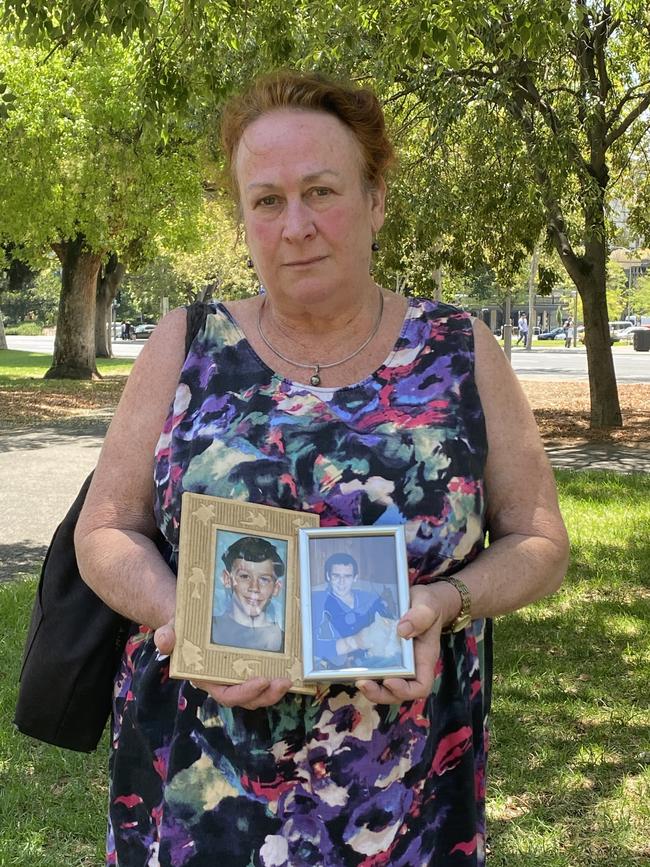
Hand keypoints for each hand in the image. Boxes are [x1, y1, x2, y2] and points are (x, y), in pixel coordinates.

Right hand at [154, 618, 291, 709]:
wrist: (189, 622)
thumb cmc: (181, 629)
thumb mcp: (172, 629)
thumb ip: (167, 636)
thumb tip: (165, 639)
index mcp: (206, 679)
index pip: (226, 695)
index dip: (244, 692)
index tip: (261, 681)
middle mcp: (223, 682)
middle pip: (247, 699)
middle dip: (265, 695)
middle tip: (283, 682)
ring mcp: (236, 676)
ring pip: (257, 694)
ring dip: (274, 691)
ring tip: (289, 680)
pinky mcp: (247, 667)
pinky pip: (263, 678)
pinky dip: (276, 678)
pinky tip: (290, 669)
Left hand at [354, 584, 453, 704]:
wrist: (419, 600)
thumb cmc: (428, 605)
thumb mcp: (428, 605)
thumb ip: (421, 616)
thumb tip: (402, 630)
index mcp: (424, 659)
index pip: (420, 686)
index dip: (405, 690)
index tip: (389, 680)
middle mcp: (410, 666)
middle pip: (397, 692)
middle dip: (379, 693)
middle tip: (362, 683)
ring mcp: (395, 661)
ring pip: (382, 684)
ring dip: (368, 686)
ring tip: (353, 676)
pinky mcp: (382, 653)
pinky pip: (372, 667)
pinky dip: (361, 669)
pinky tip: (348, 661)